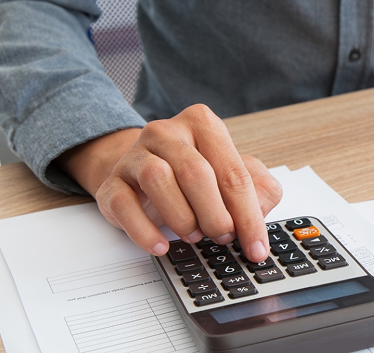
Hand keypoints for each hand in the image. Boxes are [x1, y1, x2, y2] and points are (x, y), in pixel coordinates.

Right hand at [56, 104, 282, 261]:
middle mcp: (167, 132)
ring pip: (158, 179)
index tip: (256, 248)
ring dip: (182, 217)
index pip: (233, 172)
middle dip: (215, 215)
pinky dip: (144, 231)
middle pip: (196, 173)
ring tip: (194, 235)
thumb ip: (257, 188)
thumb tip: (260, 211)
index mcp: (203, 124)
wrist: (142, 174)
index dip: (248, 215)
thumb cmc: (193, 175)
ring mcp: (135, 154)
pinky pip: (124, 205)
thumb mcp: (232, 174)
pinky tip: (161, 246)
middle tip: (223, 237)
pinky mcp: (112, 181)